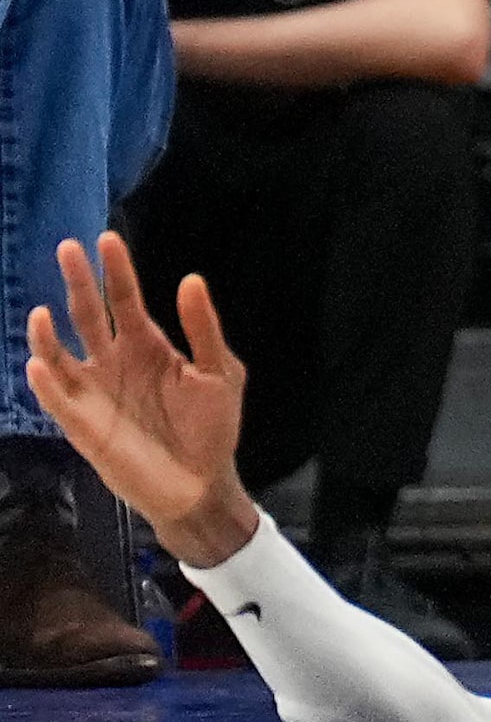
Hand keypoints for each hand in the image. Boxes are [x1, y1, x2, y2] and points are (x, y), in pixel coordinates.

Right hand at [26, 232, 256, 567]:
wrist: (203, 482)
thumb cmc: (212, 426)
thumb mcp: (220, 372)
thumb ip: (204, 329)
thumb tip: (190, 279)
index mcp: (147, 344)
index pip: (125, 298)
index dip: (115, 270)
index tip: (106, 239)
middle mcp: (114, 361)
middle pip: (89, 314)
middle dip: (78, 282)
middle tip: (67, 248)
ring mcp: (94, 391)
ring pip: (61, 354)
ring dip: (47, 333)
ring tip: (42, 310)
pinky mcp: (83, 424)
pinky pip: (58, 399)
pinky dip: (45, 381)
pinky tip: (40, 363)